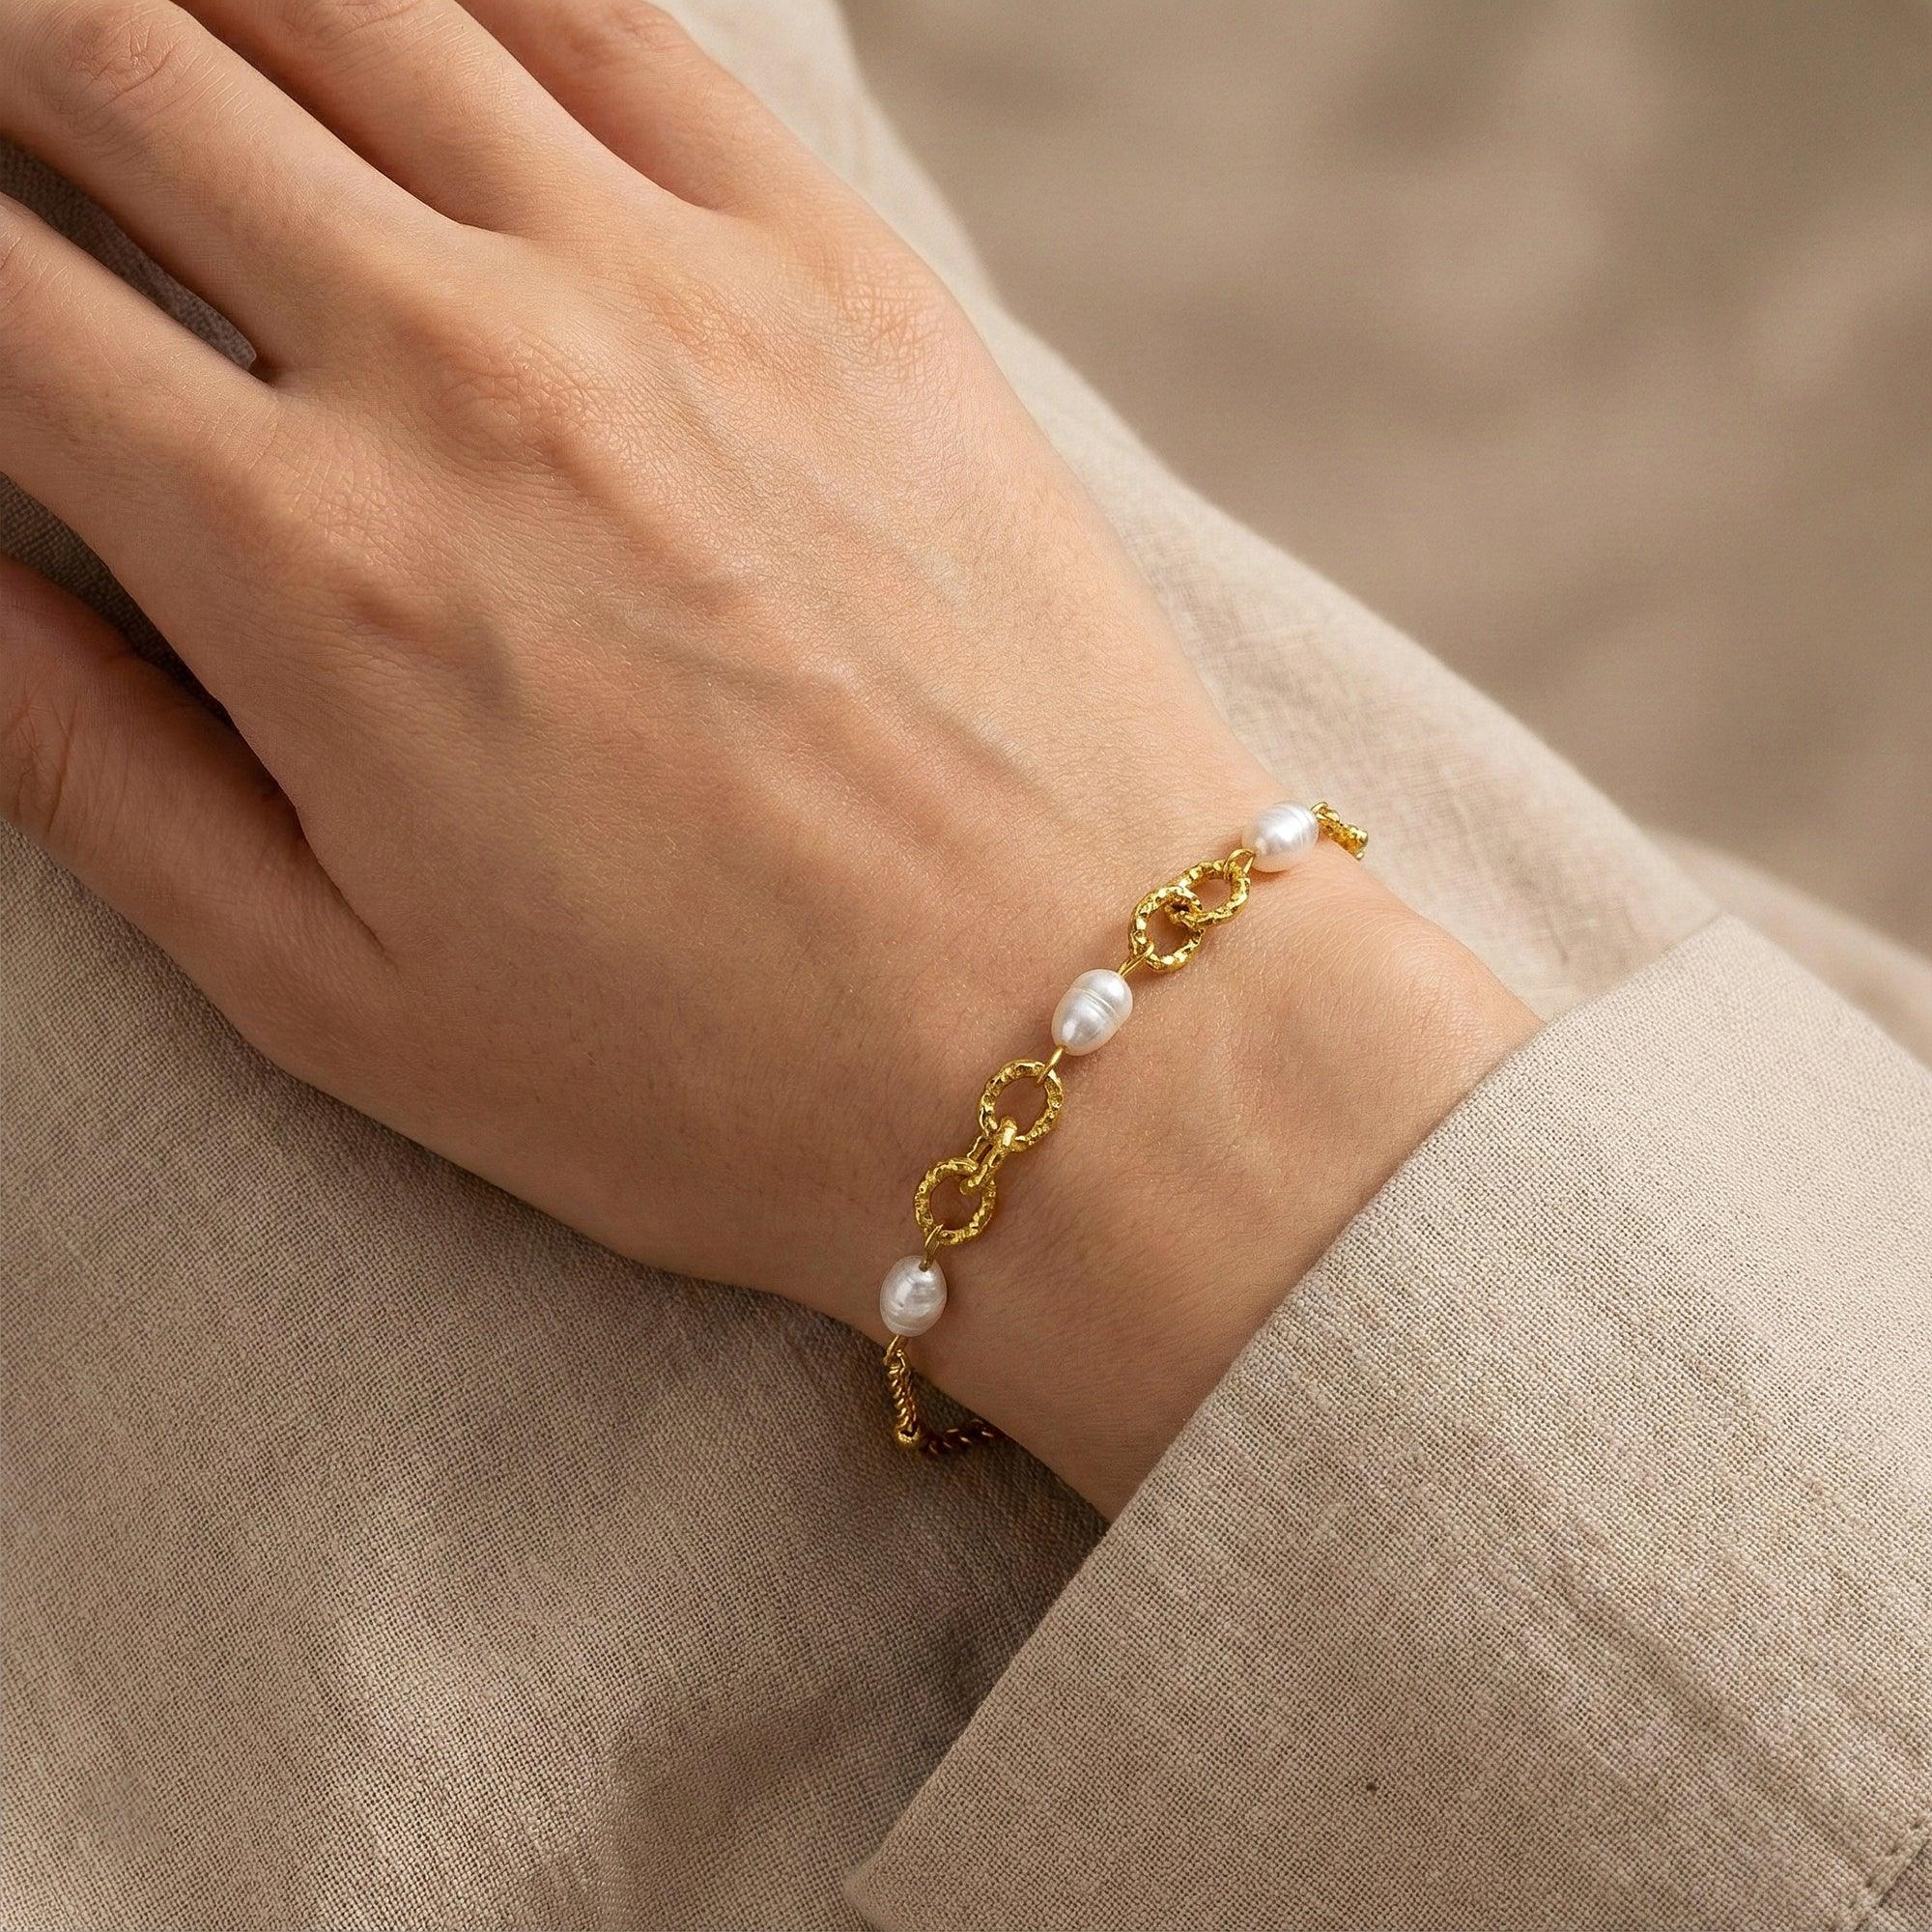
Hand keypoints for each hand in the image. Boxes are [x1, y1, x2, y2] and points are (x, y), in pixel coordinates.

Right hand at [0, 0, 1533, 1510]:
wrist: (1079, 1038)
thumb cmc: (720, 1071)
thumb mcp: (349, 998)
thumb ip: (97, 773)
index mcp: (304, 568)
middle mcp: (465, 370)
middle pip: (132, 68)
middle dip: (32, 61)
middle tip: (33, 107)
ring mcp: (670, 291)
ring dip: (220, 1)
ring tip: (178, 55)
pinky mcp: (841, 276)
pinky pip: (615, 23)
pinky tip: (421, 30)